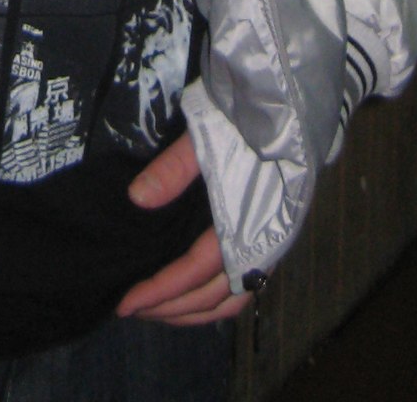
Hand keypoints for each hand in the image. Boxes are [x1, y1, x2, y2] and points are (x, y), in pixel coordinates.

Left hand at [117, 131, 253, 326]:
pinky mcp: (269, 240)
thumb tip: (136, 199)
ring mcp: (268, 246)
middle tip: (131, 308)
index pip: (194, 271)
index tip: (126, 302)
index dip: (160, 290)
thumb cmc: (246, 121)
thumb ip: (172, 169)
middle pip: (212, 296)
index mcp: (245, 224)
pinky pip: (243, 288)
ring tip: (156, 310)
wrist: (291, 105)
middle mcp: (261, 245)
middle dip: (170, 308)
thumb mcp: (204, 136)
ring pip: (231, 300)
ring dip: (192, 311)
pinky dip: (214, 301)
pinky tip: (191, 296)